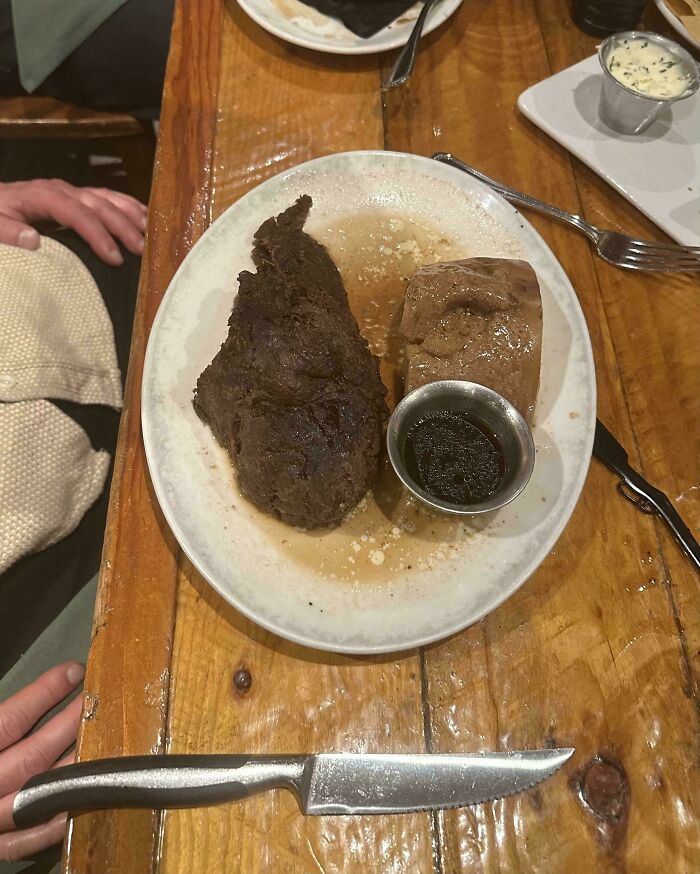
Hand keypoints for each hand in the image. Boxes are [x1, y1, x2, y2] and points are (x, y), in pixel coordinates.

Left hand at [0, 180, 146, 265]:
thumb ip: (8, 232)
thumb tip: (33, 240)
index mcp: (42, 196)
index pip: (76, 213)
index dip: (98, 234)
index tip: (114, 258)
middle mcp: (61, 189)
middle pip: (99, 204)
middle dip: (122, 227)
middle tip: (141, 250)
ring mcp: (71, 190)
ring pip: (107, 198)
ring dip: (130, 214)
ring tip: (150, 233)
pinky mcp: (76, 195)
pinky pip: (107, 197)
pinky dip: (127, 206)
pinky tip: (143, 217)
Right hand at [0, 662, 83, 861]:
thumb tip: (25, 699)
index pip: (9, 720)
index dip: (43, 694)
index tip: (72, 671)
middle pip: (32, 756)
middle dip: (69, 725)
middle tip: (96, 699)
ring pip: (38, 795)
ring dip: (75, 767)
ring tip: (101, 739)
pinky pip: (26, 840)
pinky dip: (55, 821)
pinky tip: (81, 799)